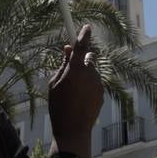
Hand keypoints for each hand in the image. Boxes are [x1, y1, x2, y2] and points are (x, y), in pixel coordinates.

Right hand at [49, 23, 104, 157]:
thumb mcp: (54, 84)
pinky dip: (89, 86)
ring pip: (91, 71)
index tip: (87, 27)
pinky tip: (81, 99)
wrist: (73, 130)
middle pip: (87, 58)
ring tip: (74, 93)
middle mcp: (89, 73)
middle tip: (71, 71)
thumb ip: (62, 65)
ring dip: (84, 75)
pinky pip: (95, 83)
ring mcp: (98, 83)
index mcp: (75, 69)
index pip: (81, 46)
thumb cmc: (59, 106)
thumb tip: (67, 50)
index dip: (84, 35)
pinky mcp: (102, 92)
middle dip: (81, 61)